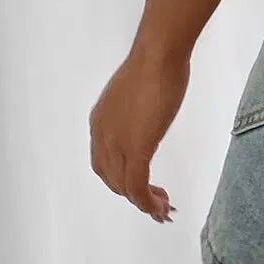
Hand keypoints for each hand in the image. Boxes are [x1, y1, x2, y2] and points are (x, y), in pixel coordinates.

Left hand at [89, 44, 188, 221]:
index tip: (144, 182)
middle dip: (133, 195)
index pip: (104, 162)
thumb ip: (136, 109)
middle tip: (156, 201)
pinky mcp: (137, 148)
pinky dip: (147, 202)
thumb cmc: (155, 62)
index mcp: (100, 122)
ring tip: (162, 209)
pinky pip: (138, 186)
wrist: (158, 54)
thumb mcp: (137, 91)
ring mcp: (118, 144)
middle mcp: (102, 136)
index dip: (121, 178)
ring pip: (125, 187)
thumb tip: (148, 113)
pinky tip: (159, 206)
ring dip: (143, 202)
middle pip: (112, 178)